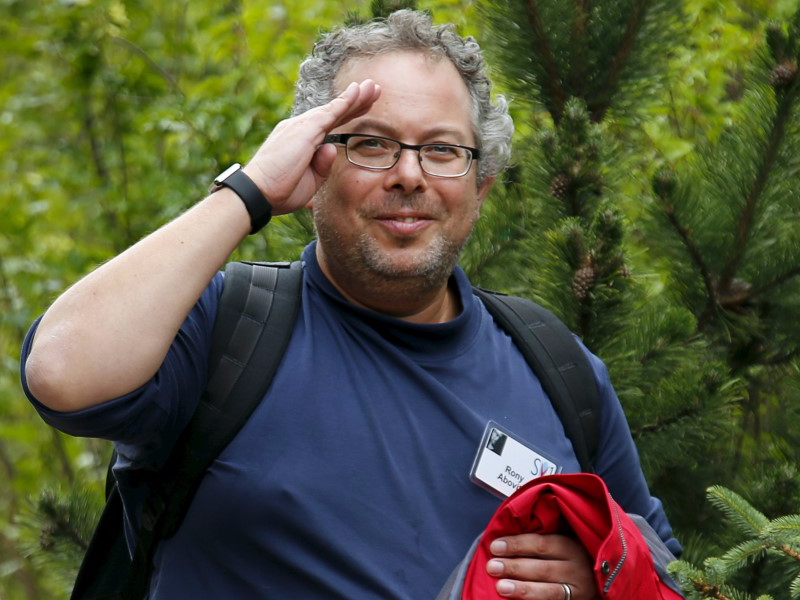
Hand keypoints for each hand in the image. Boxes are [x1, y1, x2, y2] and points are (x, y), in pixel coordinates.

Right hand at [242, 79, 380, 214]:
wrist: (259, 192)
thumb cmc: (280, 190)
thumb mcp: (310, 180)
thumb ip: (322, 165)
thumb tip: (331, 147)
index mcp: (301, 140)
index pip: (329, 124)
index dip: (348, 114)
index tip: (364, 106)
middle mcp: (300, 128)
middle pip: (334, 112)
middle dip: (355, 101)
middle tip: (373, 89)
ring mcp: (302, 126)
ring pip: (335, 108)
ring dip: (356, 97)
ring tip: (373, 87)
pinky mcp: (305, 129)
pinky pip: (331, 112)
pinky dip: (346, 101)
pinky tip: (358, 91)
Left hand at [487, 533, 599, 599]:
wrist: (605, 580)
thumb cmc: (572, 557)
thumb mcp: (565, 541)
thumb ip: (542, 539)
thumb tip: (506, 531)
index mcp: (572, 547)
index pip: (541, 544)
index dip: (516, 544)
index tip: (494, 546)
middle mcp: (577, 569)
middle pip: (542, 568)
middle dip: (514, 567)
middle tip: (492, 566)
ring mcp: (577, 591)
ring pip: (548, 591)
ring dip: (522, 589)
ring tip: (500, 587)